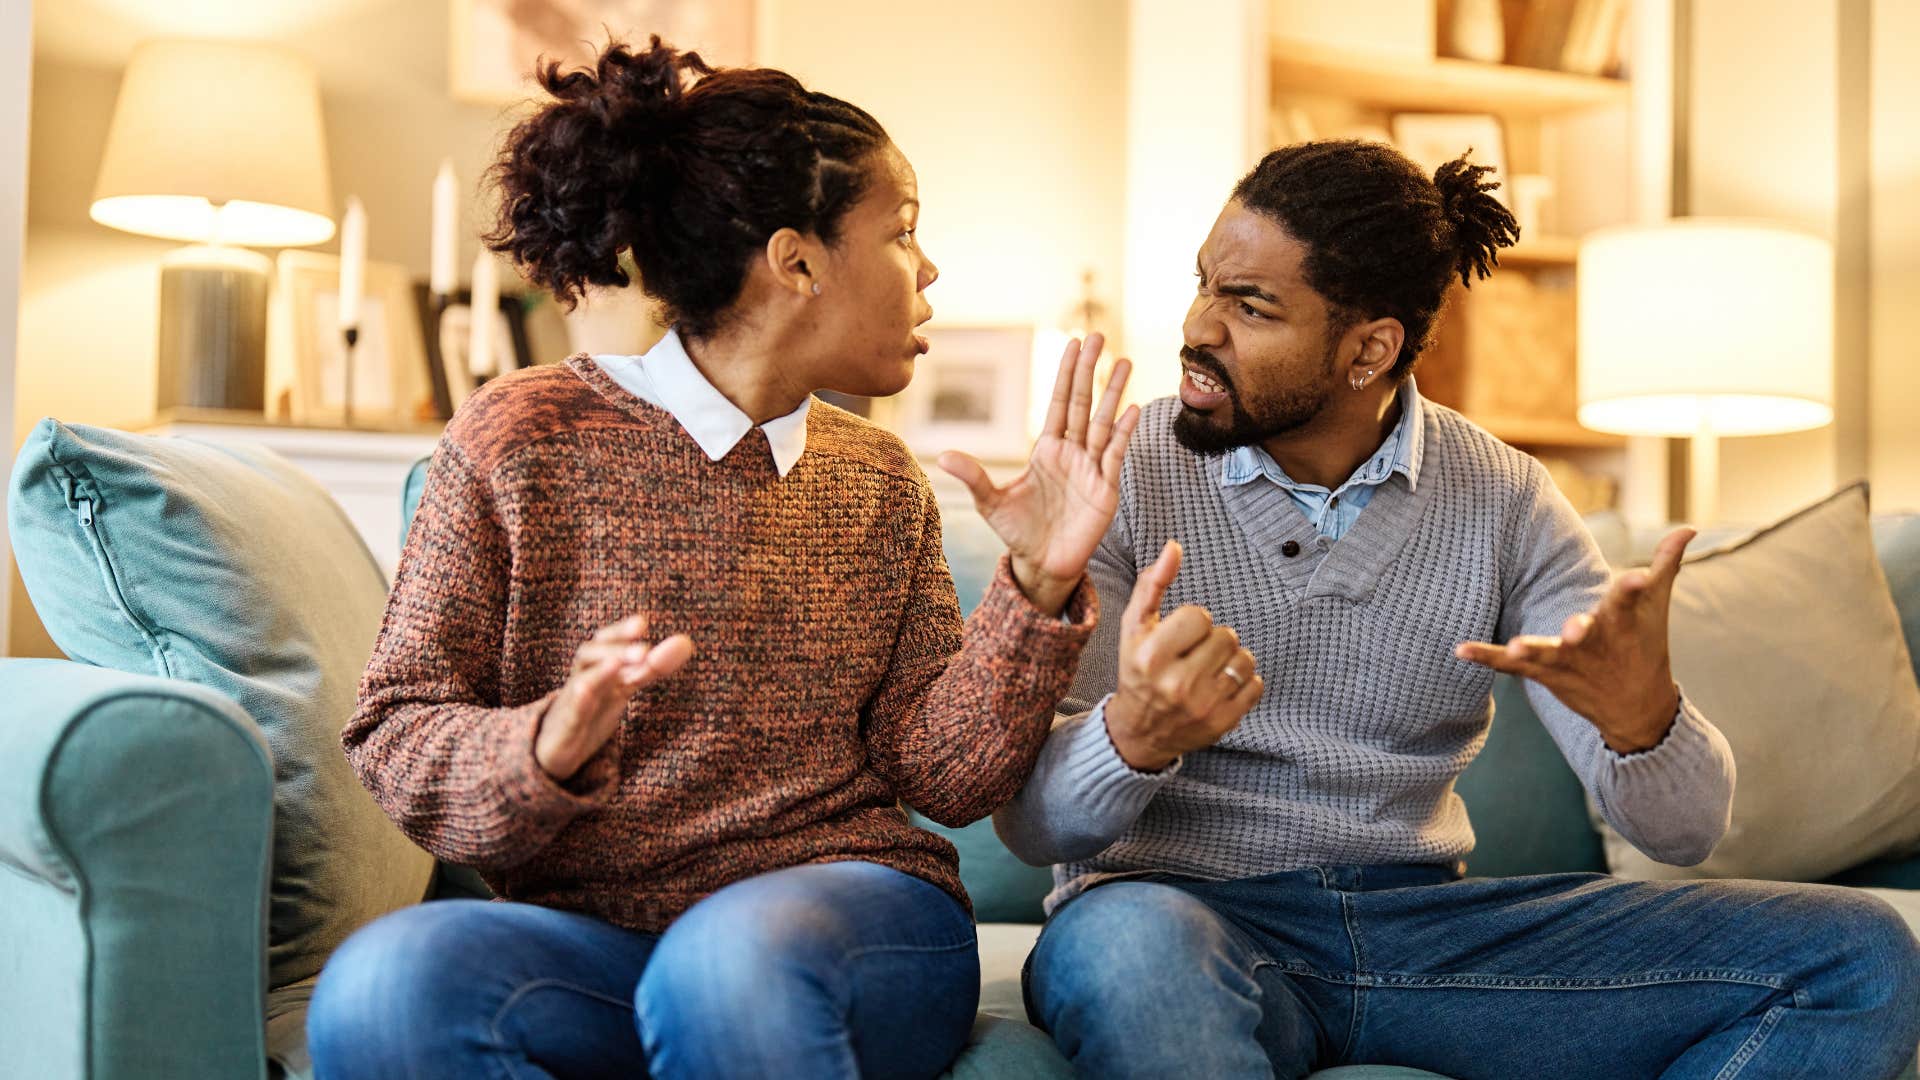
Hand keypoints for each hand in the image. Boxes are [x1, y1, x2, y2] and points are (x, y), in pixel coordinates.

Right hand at [535, 615, 694, 779]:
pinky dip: (579, 702)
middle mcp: (582, 680)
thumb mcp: (624, 687)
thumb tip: (686, 642)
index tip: (641, 623)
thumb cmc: (592, 710)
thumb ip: (652, 667)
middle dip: (614, 648)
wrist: (555, 749)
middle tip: (643, 649)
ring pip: (580, 682)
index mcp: (597, 668)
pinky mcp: (564, 730)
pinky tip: (588, 693)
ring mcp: (570, 704)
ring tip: (618, 663)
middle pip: (589, 654)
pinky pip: (570, 714)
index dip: (621, 632)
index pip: (606, 642)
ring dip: (600, 671)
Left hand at [938, 334, 1138, 615]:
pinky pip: (1114, 455)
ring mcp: (1091, 469)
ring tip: (1126, 361)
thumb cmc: (1018, 532)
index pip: (1058, 403)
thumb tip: (941, 456)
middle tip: (1097, 335)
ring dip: (1114, 392)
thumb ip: (973, 477)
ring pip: (1103, 422)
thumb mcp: (990, 503)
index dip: (1065, 373)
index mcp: (1046, 449)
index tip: (1072, 343)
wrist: (1042, 565)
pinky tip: (1130, 410)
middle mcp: (1071, 453)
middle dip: (1090, 369)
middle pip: (1082, 403)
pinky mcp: (1105, 490)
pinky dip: (1122, 432)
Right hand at [1104, 540, 1263, 770]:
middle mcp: (1177, 684)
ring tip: (1208, 669)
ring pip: (1245, 658)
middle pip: (1225, 635)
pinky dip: (1244, 681)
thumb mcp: (1134, 627)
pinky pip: (1256, 684)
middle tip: (1192, 655)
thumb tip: (1174, 546)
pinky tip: (1221, 686)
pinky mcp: (1224, 722)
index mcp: (1151, 657)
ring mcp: (1203, 706)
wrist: (1140, 731)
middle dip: (1211, 641)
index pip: (1199, 616)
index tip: (1179, 638)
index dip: (1191, 623)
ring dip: (1230, 659)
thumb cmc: (1137, 670)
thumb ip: (1152, 585)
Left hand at [1455, 528, 1695, 753]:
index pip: (1630, 599)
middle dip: (1580, 630)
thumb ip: (1666, 562)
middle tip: (1575, 630)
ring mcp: (1568, 660)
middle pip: (1586, 633)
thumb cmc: (1646, 646)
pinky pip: (1510, 666)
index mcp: (1622, 620)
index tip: (1638, 577)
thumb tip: (1690, 526)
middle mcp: (1595, 641)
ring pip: (1547, 654)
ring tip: (1517, 646)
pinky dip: (1486, 657)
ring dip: (1530, 651)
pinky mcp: (1545, 673)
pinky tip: (1459, 649)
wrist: (1637, 709)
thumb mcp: (1656, 604)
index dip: (1633, 587)